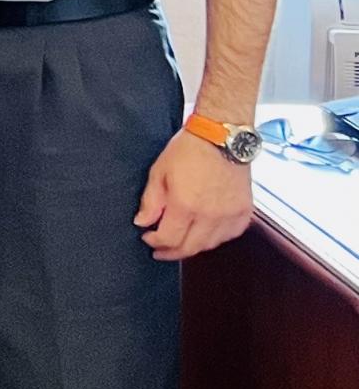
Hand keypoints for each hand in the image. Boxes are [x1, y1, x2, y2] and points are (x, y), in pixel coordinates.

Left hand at [135, 128, 254, 261]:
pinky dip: (216, 237)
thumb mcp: (159, 172)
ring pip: (210, 244)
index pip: (169, 239)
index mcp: (186, 205)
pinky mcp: (245, 210)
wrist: (222, 136)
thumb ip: (150, 202)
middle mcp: (211, 214)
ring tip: (180, 240)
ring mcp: (230, 214)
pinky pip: (230, 235)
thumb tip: (143, 223)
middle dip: (171, 252)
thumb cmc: (188, 151)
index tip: (148, 238)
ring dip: (193, 246)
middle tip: (161, 250)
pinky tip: (204, 232)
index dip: (155, 243)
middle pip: (190, 247)